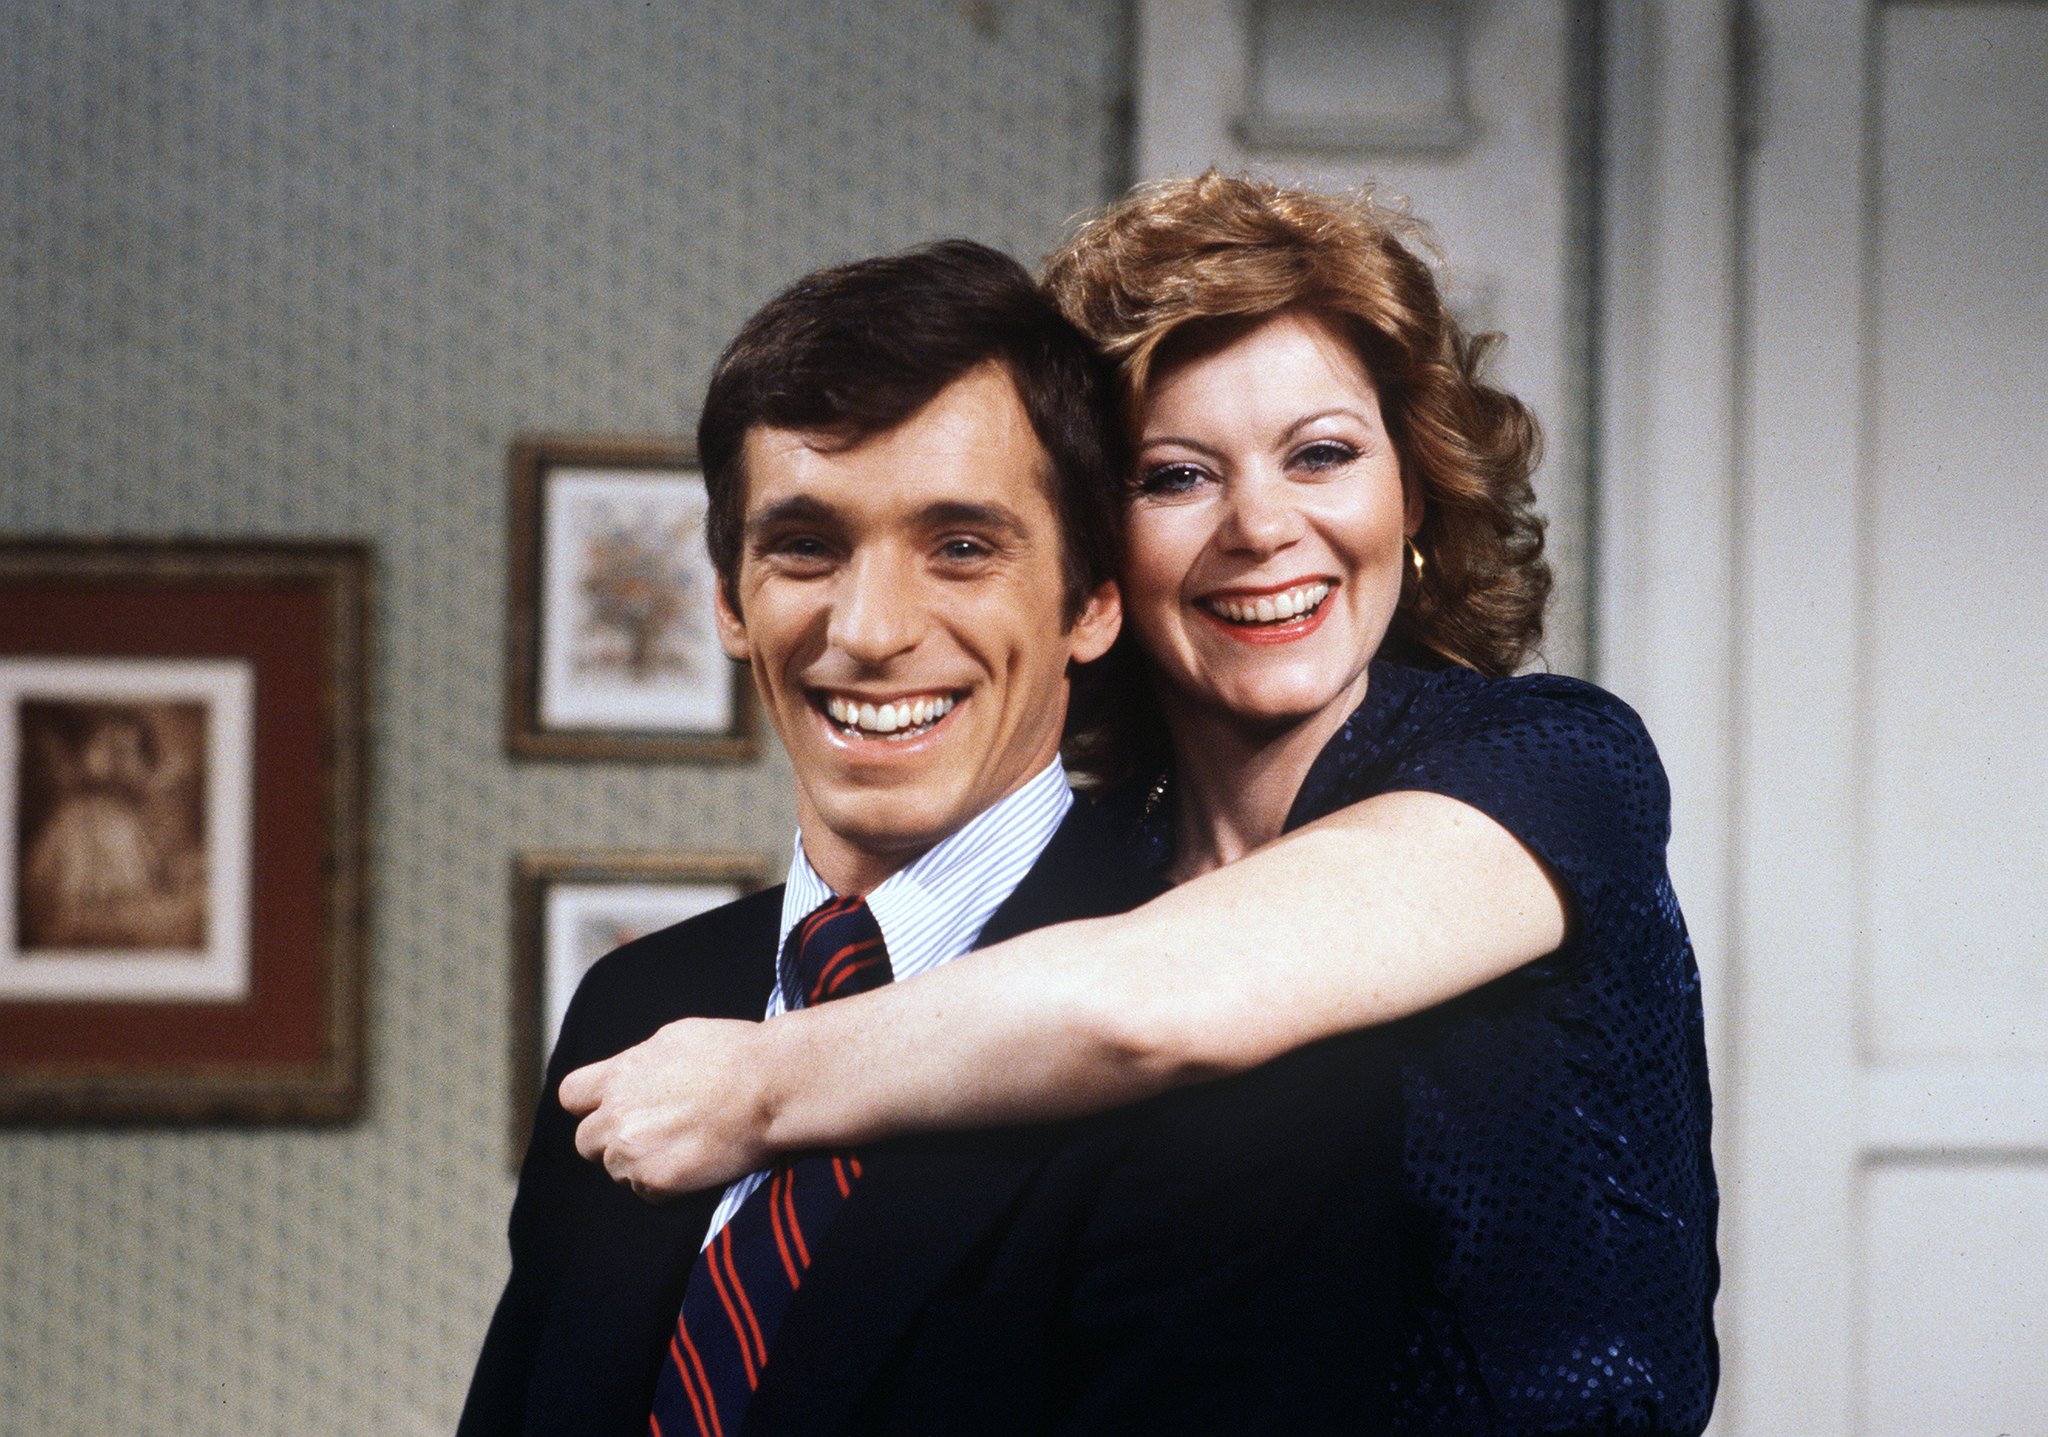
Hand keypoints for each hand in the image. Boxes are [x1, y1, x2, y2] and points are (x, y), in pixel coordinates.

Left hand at [558, 1018, 772, 1200]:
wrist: (771, 1084)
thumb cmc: (734, 1054)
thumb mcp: (676, 1038)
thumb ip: (641, 1062)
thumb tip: (633, 1072)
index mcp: (620, 1074)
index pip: (571, 1096)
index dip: (588, 1106)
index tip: (610, 1108)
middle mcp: (617, 1113)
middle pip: (585, 1142)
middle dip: (610, 1141)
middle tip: (650, 1135)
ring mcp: (633, 1150)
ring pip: (615, 1170)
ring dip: (638, 1164)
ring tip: (680, 1149)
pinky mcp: (657, 1181)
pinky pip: (645, 1192)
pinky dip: (665, 1185)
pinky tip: (695, 1164)